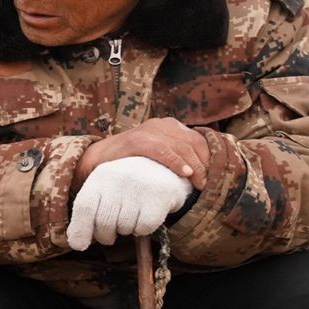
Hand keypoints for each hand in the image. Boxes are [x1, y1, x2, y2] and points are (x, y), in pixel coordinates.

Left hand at [67, 157, 194, 250]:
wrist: (164, 167)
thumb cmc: (127, 187)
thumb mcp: (104, 191)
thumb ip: (88, 214)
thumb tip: (77, 245)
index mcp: (100, 176)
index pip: (84, 207)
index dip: (80, 230)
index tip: (80, 246)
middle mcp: (119, 178)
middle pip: (104, 223)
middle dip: (106, 235)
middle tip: (114, 229)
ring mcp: (141, 185)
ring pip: (126, 228)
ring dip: (127, 230)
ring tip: (133, 215)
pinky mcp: (161, 194)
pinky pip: (145, 227)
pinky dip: (144, 229)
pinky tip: (147, 215)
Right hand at [75, 118, 209, 190]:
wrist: (95, 159)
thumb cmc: (129, 161)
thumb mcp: (156, 153)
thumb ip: (174, 154)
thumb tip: (200, 172)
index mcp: (167, 125)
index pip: (198, 139)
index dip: (208, 158)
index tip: (213, 176)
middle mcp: (160, 124)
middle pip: (193, 143)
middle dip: (204, 164)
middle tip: (207, 184)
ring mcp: (148, 131)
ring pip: (182, 147)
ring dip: (195, 166)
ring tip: (199, 183)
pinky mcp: (136, 140)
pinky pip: (163, 150)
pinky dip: (177, 162)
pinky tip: (186, 174)